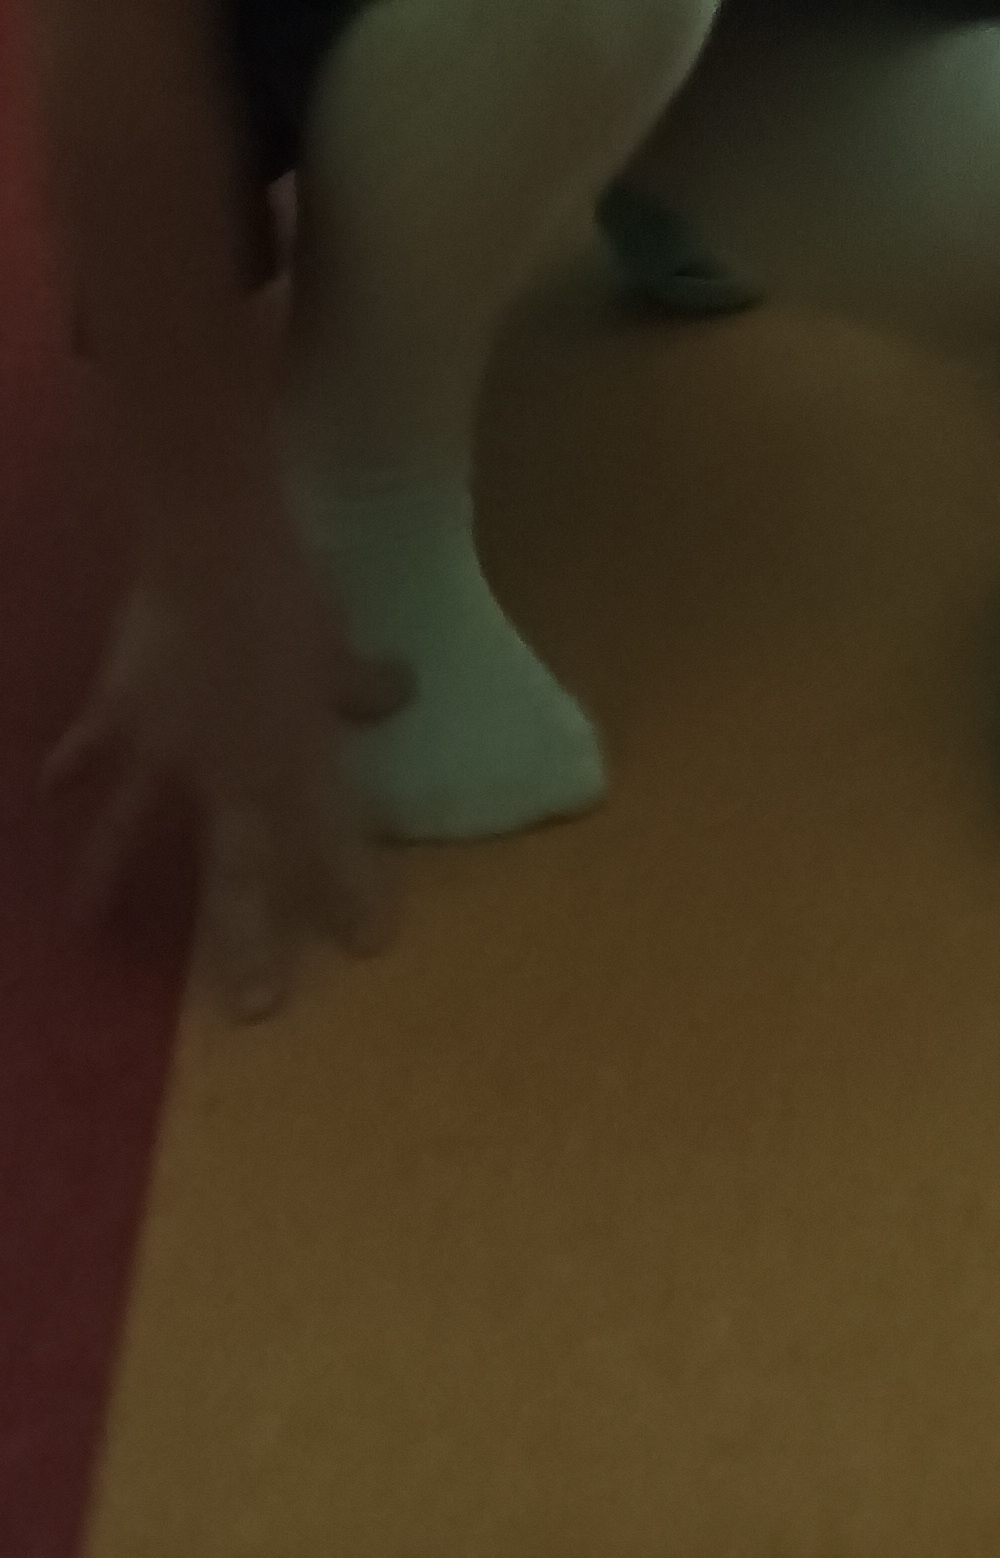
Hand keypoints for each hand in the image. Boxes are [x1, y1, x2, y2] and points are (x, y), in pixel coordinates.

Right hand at [48, 518, 406, 1018]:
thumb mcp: (336, 641)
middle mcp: (226, 774)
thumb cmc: (288, 592)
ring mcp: (161, 751)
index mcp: (294, 758)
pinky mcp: (114, 713)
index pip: (331, 841)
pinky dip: (68, 772)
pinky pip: (88, 753)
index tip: (370, 943)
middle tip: (251, 1009)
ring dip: (113, 882)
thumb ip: (360, 682)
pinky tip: (45, 793)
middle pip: (238, 873)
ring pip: (135, 834)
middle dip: (246, 940)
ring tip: (90, 931)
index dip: (353, 890)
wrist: (209, 548)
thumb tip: (396, 695)